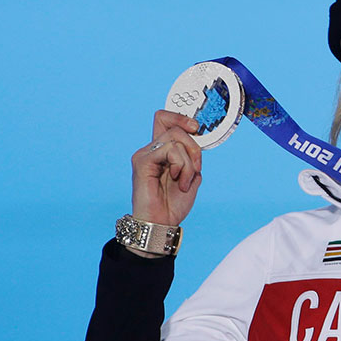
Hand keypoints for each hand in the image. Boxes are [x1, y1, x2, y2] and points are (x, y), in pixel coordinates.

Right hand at [131, 110, 203, 228]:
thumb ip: (192, 157)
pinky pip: (169, 150)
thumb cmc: (173, 204)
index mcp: (162, 152)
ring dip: (189, 162)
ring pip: (175, 138)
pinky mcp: (142, 161)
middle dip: (194, 146)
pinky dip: (181, 165)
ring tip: (184, 181)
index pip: (165, 120)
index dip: (181, 117)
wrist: (162, 222)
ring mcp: (145, 154)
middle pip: (174, 126)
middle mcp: (151, 150)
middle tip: (196, 167)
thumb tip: (198, 140)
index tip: (197, 128)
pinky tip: (178, 180)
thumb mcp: (191, 176)